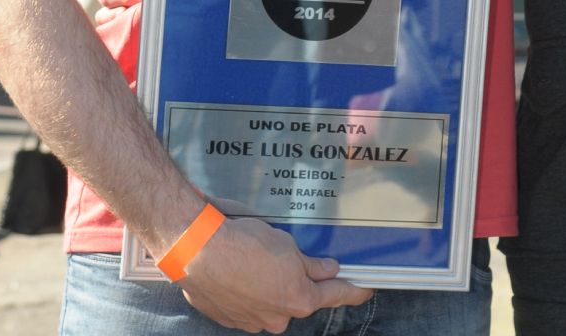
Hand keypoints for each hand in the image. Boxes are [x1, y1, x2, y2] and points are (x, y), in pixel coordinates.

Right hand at [178, 217, 371, 332]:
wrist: (199, 251)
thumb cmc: (245, 243)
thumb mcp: (288, 246)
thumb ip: (310, 264)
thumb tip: (325, 270)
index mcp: (298, 300)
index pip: (335, 295)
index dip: (352, 291)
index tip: (365, 289)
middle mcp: (277, 317)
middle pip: (299, 299)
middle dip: (297, 279)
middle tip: (286, 255)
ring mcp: (252, 321)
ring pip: (272, 301)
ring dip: (269, 283)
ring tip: (256, 257)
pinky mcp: (230, 318)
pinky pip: (248, 303)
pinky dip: (248, 288)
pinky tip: (240, 268)